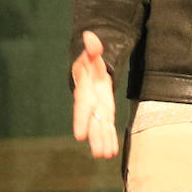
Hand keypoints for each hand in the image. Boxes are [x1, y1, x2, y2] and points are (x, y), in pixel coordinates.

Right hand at [72, 30, 118, 158]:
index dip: (80, 121)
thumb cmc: (89, 62)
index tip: (79, 136)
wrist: (88, 69)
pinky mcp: (105, 112)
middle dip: (95, 137)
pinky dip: (109, 137)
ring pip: (100, 127)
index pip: (82, 108)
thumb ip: (92, 48)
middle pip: (92, 122)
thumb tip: (90, 36)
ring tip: (105, 156)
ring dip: (103, 141)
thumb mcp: (91, 54)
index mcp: (85, 91)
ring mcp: (97, 109)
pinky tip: (111, 151)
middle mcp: (90, 104)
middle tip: (98, 153)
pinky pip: (107, 126)